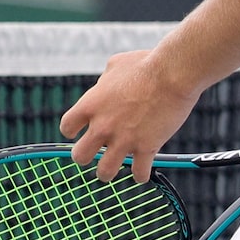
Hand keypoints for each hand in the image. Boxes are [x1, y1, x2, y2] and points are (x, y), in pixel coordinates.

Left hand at [58, 48, 202, 181]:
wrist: (172, 73)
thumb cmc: (146, 64)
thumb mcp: (116, 65)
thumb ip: (104, 83)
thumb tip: (105, 88)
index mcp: (90, 105)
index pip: (67, 127)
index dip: (73, 131)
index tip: (81, 131)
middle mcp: (102, 126)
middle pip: (79, 156)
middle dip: (85, 156)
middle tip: (96, 151)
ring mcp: (124, 139)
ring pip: (105, 172)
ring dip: (108, 171)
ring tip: (114, 167)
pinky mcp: (146, 147)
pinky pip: (139, 174)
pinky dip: (140, 175)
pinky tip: (142, 171)